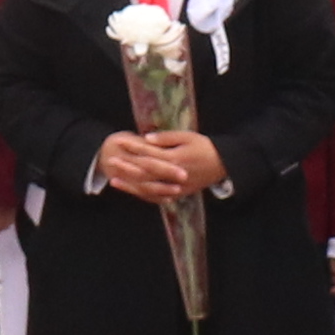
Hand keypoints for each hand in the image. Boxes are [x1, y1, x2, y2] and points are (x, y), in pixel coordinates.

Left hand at [98, 129, 217, 200]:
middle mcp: (173, 174)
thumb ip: (167, 138)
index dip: (133, 148)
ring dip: (130, 184)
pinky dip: (143, 195)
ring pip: (148, 188)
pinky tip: (132, 191)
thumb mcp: (188, 137)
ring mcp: (176, 187)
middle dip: (126, 167)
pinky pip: (157, 197)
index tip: (119, 142)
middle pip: (145, 172)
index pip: (149, 153)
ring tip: (114, 180)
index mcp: (175, 158)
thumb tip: (146, 139)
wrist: (224, 164)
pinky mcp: (179, 193)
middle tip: (110, 162)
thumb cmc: (205, 146)